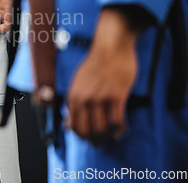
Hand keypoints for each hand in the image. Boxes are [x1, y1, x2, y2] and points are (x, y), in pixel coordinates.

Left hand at [66, 9, 139, 144]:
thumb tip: (67, 126)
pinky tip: (122, 130)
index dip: (82, 136)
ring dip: (108, 137)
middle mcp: (85, 98)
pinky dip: (120, 130)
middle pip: (87, 131)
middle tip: (101, 142)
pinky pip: (118, 121)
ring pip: (102, 129)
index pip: (74, 126)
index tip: (89, 137)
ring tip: (112, 137)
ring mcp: (100, 97)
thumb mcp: (79, 83)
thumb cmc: (96, 64)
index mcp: (74, 95)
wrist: (111, 47)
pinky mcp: (117, 95)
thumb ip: (74, 104)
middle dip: (94, 140)